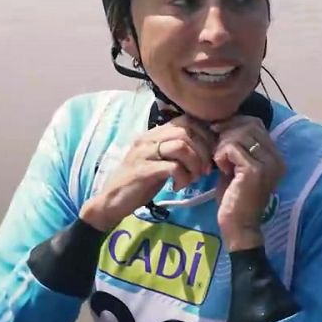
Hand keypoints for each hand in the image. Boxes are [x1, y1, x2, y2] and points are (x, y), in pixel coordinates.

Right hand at [79, 117, 214, 230]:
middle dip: (203, 152)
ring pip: (182, 146)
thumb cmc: (140, 182)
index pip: (187, 120)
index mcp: (154, 133)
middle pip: (187, 132)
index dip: (205, 136)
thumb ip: (178, 151)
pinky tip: (178, 186)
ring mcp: (144, 153)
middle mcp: (149, 138)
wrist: (112, 201)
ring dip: (194, 164)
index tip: (210, 154)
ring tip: (192, 179)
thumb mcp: (160, 161)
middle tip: (203, 171)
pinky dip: (183, 177)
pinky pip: (173, 167)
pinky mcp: (143, 170)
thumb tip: (207, 149)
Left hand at [210, 116, 284, 249]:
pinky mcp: (255, 171)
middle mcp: (276, 158)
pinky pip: (231, 148)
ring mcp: (268, 164)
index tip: (218, 132)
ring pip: (239, 134)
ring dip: (222, 145)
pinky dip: (220, 155)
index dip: (235, 123)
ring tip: (219, 162)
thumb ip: (238, 147)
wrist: (239, 227)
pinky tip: (220, 169)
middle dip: (227, 132)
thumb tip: (226, 124)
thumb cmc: (235, 200)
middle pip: (249, 126)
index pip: (257, 124)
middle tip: (215, 147)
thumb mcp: (238, 167)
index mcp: (276, 156)